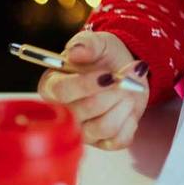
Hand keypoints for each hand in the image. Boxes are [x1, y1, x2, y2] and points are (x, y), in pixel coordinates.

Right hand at [37, 30, 149, 149]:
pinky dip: (130, 122)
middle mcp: (64, 112)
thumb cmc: (105, 57)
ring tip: (128, 90)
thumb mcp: (98, 43)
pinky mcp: (103, 141)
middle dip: (113, 92)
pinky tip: (128, 108)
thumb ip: (86, 44)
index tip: (108, 75)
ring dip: (124, 106)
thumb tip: (75, 51)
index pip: (62, 91)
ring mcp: (83, 130)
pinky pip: (119, 140)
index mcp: (53, 86)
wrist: (126, 70)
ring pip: (103, 128)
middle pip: (84, 111)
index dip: (86, 85)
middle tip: (125, 78)